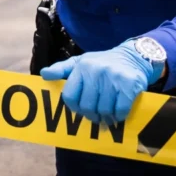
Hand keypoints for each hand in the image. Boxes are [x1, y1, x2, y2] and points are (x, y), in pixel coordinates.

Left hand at [40, 42, 156, 125]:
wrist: (132, 57)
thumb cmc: (102, 63)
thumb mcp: (80, 62)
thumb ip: (61, 69)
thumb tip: (43, 74)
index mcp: (81, 66)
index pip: (69, 96)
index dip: (74, 107)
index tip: (80, 109)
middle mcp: (96, 71)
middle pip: (86, 106)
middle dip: (90, 115)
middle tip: (95, 115)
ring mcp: (113, 78)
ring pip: (104, 110)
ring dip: (105, 117)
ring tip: (107, 115)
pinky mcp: (129, 85)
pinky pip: (120, 110)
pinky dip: (119, 116)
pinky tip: (118, 113)